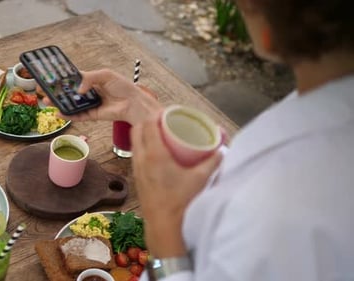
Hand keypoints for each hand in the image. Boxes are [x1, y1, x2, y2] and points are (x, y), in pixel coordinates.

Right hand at [41, 69, 160, 124]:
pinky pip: (77, 116)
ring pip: (71, 105)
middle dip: (55, 93)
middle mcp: (88, 93)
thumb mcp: (105, 75)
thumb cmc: (123, 86)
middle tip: (43, 91)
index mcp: (91, 81)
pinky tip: (59, 113)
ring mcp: (89, 105)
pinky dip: (68, 115)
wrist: (134, 102)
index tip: (49, 79)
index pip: (72, 80)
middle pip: (68, 93)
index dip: (61, 80)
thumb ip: (89, 78)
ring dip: (58, 104)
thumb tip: (78, 90)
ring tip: (47, 102)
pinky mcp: (92, 115)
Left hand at [131, 116, 222, 257]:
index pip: (148, 124)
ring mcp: (137, 169)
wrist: (165, 226)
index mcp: (155, 155)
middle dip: (148, 121)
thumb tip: (222, 150)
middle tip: (163, 121)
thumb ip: (213, 162)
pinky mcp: (137, 178)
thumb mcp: (201, 179)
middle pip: (137, 130)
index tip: (166, 112)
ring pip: (135, 142)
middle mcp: (142, 159)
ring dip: (143, 134)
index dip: (155, 114)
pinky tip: (155, 152)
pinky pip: (136, 155)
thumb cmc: (182, 202)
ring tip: (159, 134)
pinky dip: (142, 147)